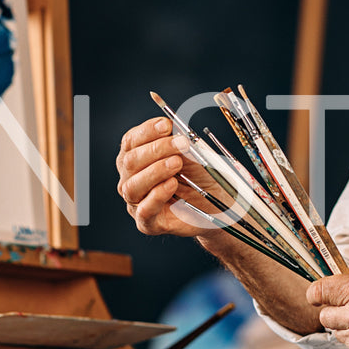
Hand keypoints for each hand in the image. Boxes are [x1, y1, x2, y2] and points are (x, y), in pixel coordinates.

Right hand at [115, 117, 221, 237]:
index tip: (166, 125)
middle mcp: (131, 179)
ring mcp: (137, 202)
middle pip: (130, 161)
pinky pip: (145, 210)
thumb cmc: (200, 176)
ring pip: (132, 186)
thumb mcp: (192, 155)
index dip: (147, 131)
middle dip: (156, 149)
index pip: (130, 141)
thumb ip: (180, 144)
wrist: (218, 205)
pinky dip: (157, 195)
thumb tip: (174, 131)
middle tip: (180, 144)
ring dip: (156, 171)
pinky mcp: (147, 223)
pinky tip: (172, 185)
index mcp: (136, 157)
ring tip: (177, 163)